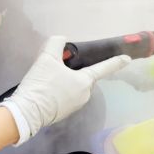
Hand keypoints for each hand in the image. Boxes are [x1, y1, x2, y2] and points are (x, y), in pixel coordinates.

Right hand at [1, 36, 130, 144]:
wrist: (26, 112)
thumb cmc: (41, 84)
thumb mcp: (46, 58)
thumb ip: (56, 43)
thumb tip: (61, 39)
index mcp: (84, 81)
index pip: (103, 68)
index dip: (116, 62)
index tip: (127, 59)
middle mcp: (84, 94)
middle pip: (84, 77)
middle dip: (74, 72)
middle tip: (55, 70)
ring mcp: (75, 106)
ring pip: (75, 88)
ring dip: (66, 83)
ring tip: (48, 82)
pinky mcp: (65, 114)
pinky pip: (67, 98)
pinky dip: (60, 93)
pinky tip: (47, 91)